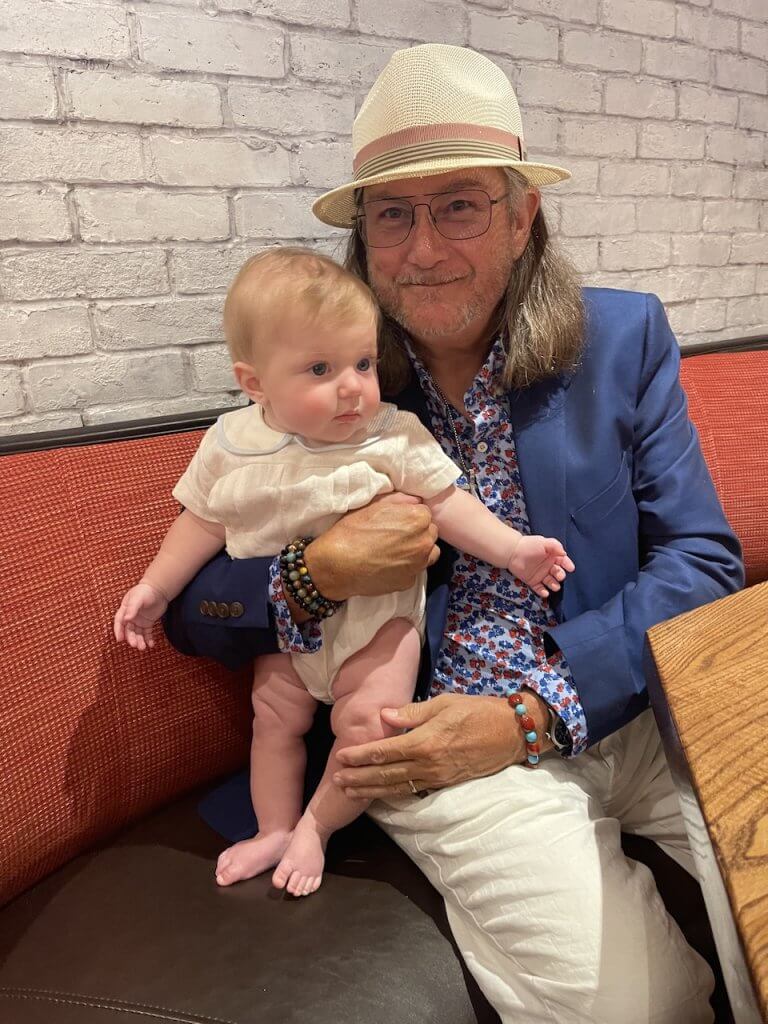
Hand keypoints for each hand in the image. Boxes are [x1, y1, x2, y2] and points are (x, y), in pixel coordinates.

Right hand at [113, 582, 168, 650]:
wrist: (159, 589)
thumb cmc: (146, 591)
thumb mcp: (138, 598)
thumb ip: (132, 608)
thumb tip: (126, 619)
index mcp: (125, 610)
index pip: (119, 622)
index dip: (118, 631)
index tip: (120, 639)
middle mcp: (131, 617)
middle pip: (129, 630)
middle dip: (131, 638)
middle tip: (135, 645)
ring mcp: (139, 621)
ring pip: (137, 633)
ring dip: (139, 641)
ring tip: (143, 648)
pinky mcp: (148, 623)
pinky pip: (147, 633)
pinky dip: (148, 639)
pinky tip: (151, 645)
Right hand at [304, 492, 439, 601]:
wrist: (338, 565)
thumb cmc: (352, 531)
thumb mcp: (374, 505)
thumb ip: (400, 500)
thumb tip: (415, 501)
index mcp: (418, 519)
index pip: (425, 513)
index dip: (410, 516)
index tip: (397, 521)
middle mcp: (424, 541)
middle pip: (429, 533)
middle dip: (417, 532)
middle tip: (395, 535)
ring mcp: (419, 564)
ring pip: (428, 553)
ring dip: (418, 550)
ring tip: (396, 550)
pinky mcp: (409, 581)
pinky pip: (415, 571)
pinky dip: (406, 567)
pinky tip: (389, 564)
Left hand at [332, 692, 551, 798]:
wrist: (510, 733)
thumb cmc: (477, 711)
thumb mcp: (444, 703)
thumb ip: (412, 711)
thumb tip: (384, 715)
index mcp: (424, 741)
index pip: (383, 752)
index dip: (360, 756)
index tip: (341, 757)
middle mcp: (427, 764)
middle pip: (385, 775)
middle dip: (358, 778)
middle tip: (336, 780)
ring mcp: (436, 777)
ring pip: (397, 788)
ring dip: (371, 791)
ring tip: (349, 792)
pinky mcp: (445, 783)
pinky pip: (414, 791)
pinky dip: (393, 794)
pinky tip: (381, 795)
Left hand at [508, 536, 574, 596]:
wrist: (512, 551)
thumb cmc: (529, 545)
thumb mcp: (544, 542)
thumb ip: (555, 546)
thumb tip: (564, 553)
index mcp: (552, 556)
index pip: (563, 561)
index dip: (568, 565)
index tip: (570, 568)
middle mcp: (548, 566)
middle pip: (558, 573)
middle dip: (561, 575)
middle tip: (560, 576)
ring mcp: (540, 575)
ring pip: (551, 582)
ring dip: (554, 585)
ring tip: (555, 586)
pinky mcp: (532, 581)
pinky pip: (539, 588)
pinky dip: (543, 592)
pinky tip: (545, 593)